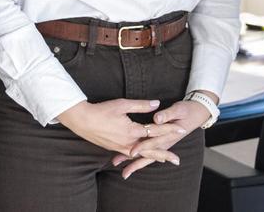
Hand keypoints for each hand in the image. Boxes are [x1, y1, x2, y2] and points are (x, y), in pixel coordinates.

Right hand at [57, 99, 184, 158]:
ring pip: (141, 155)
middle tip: (177, 160)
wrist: (82, 121)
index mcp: (132, 131)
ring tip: (165, 160)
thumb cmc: (101, 111)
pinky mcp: (114, 149)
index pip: (155, 131)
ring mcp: (121, 148)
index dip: (169, 129)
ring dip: (153, 157)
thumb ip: (141, 105)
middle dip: (165, 154)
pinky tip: (144, 158)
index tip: (181, 129)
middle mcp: (128, 143)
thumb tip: (157, 104)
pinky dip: (140, 157)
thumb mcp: (122, 104)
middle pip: (150, 150)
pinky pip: (131, 155)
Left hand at [110, 93, 215, 177]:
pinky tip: (129, 160)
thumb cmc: (187, 111)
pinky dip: (140, 158)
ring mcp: (163, 144)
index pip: (153, 143)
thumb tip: (157, 119)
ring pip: (147, 157)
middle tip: (124, 174)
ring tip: (123, 173)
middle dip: (136, 164)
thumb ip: (167, 114)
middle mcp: (165, 142)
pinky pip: (149, 153)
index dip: (142, 147)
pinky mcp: (161, 142)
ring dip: (135, 164)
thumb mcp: (179, 110)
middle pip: (148, 156)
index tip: (131, 152)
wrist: (196, 114)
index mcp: (168, 135)